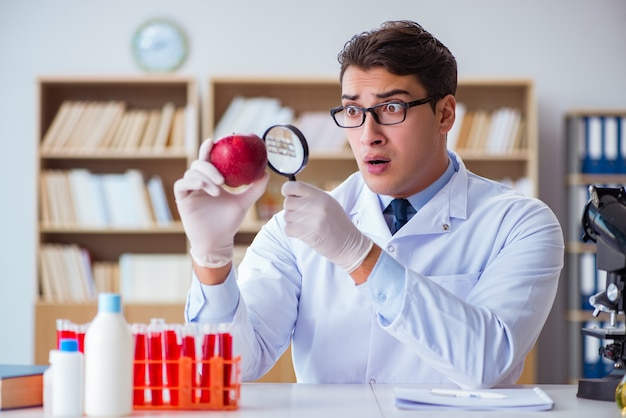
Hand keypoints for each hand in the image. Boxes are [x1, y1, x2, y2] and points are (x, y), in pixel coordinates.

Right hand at [174, 139, 268, 267]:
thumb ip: (255, 188)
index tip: (215, 141)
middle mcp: (198, 183)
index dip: (208, 149)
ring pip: (191, 173)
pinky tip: (204, 188)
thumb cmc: (229, 222)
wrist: (219, 241)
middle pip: (198, 164)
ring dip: (205, 178)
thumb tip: (266, 173)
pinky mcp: (182, 200)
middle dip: (209, 166)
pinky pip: (182, 185)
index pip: (208, 160)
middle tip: (222, 179)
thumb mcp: (244, 202)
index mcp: (211, 180)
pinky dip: (192, 183)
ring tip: (218, 191)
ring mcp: (189, 191)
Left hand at [281, 181, 372, 272]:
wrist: (349, 244)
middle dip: (291, 210)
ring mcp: (312, 219)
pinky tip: (305, 233)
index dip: (287, 190)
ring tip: (307, 225)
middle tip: (302, 216)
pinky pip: (288, 229)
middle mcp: (316, 205)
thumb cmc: (337, 224)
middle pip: (288, 202)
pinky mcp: (307, 233)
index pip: (294, 186)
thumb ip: (311, 197)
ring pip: (287, 216)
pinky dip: (293, 232)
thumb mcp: (329, 204)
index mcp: (321, 196)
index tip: (288, 195)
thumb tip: (290, 195)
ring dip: (293, 222)